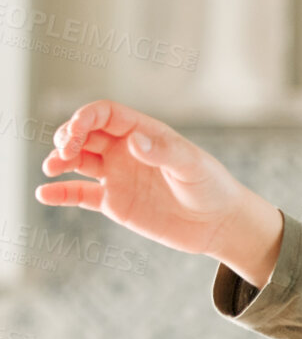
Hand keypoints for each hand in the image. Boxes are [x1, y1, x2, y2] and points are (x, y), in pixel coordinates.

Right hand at [34, 99, 261, 259]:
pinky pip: (80, 194)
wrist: (219, 224)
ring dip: (60, 159)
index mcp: (144, 134)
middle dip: (68, 137)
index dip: (85, 118)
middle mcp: (126, 151)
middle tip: (63, 152)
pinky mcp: (115, 202)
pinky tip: (44, 193)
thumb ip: (163, 152)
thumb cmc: (212, 188)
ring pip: (78, 160)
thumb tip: (133, 141)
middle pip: (85, 134)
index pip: (104, 114)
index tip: (75, 133)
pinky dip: (61, 193)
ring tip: (52, 167)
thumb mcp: (192, 166)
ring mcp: (118, 176)